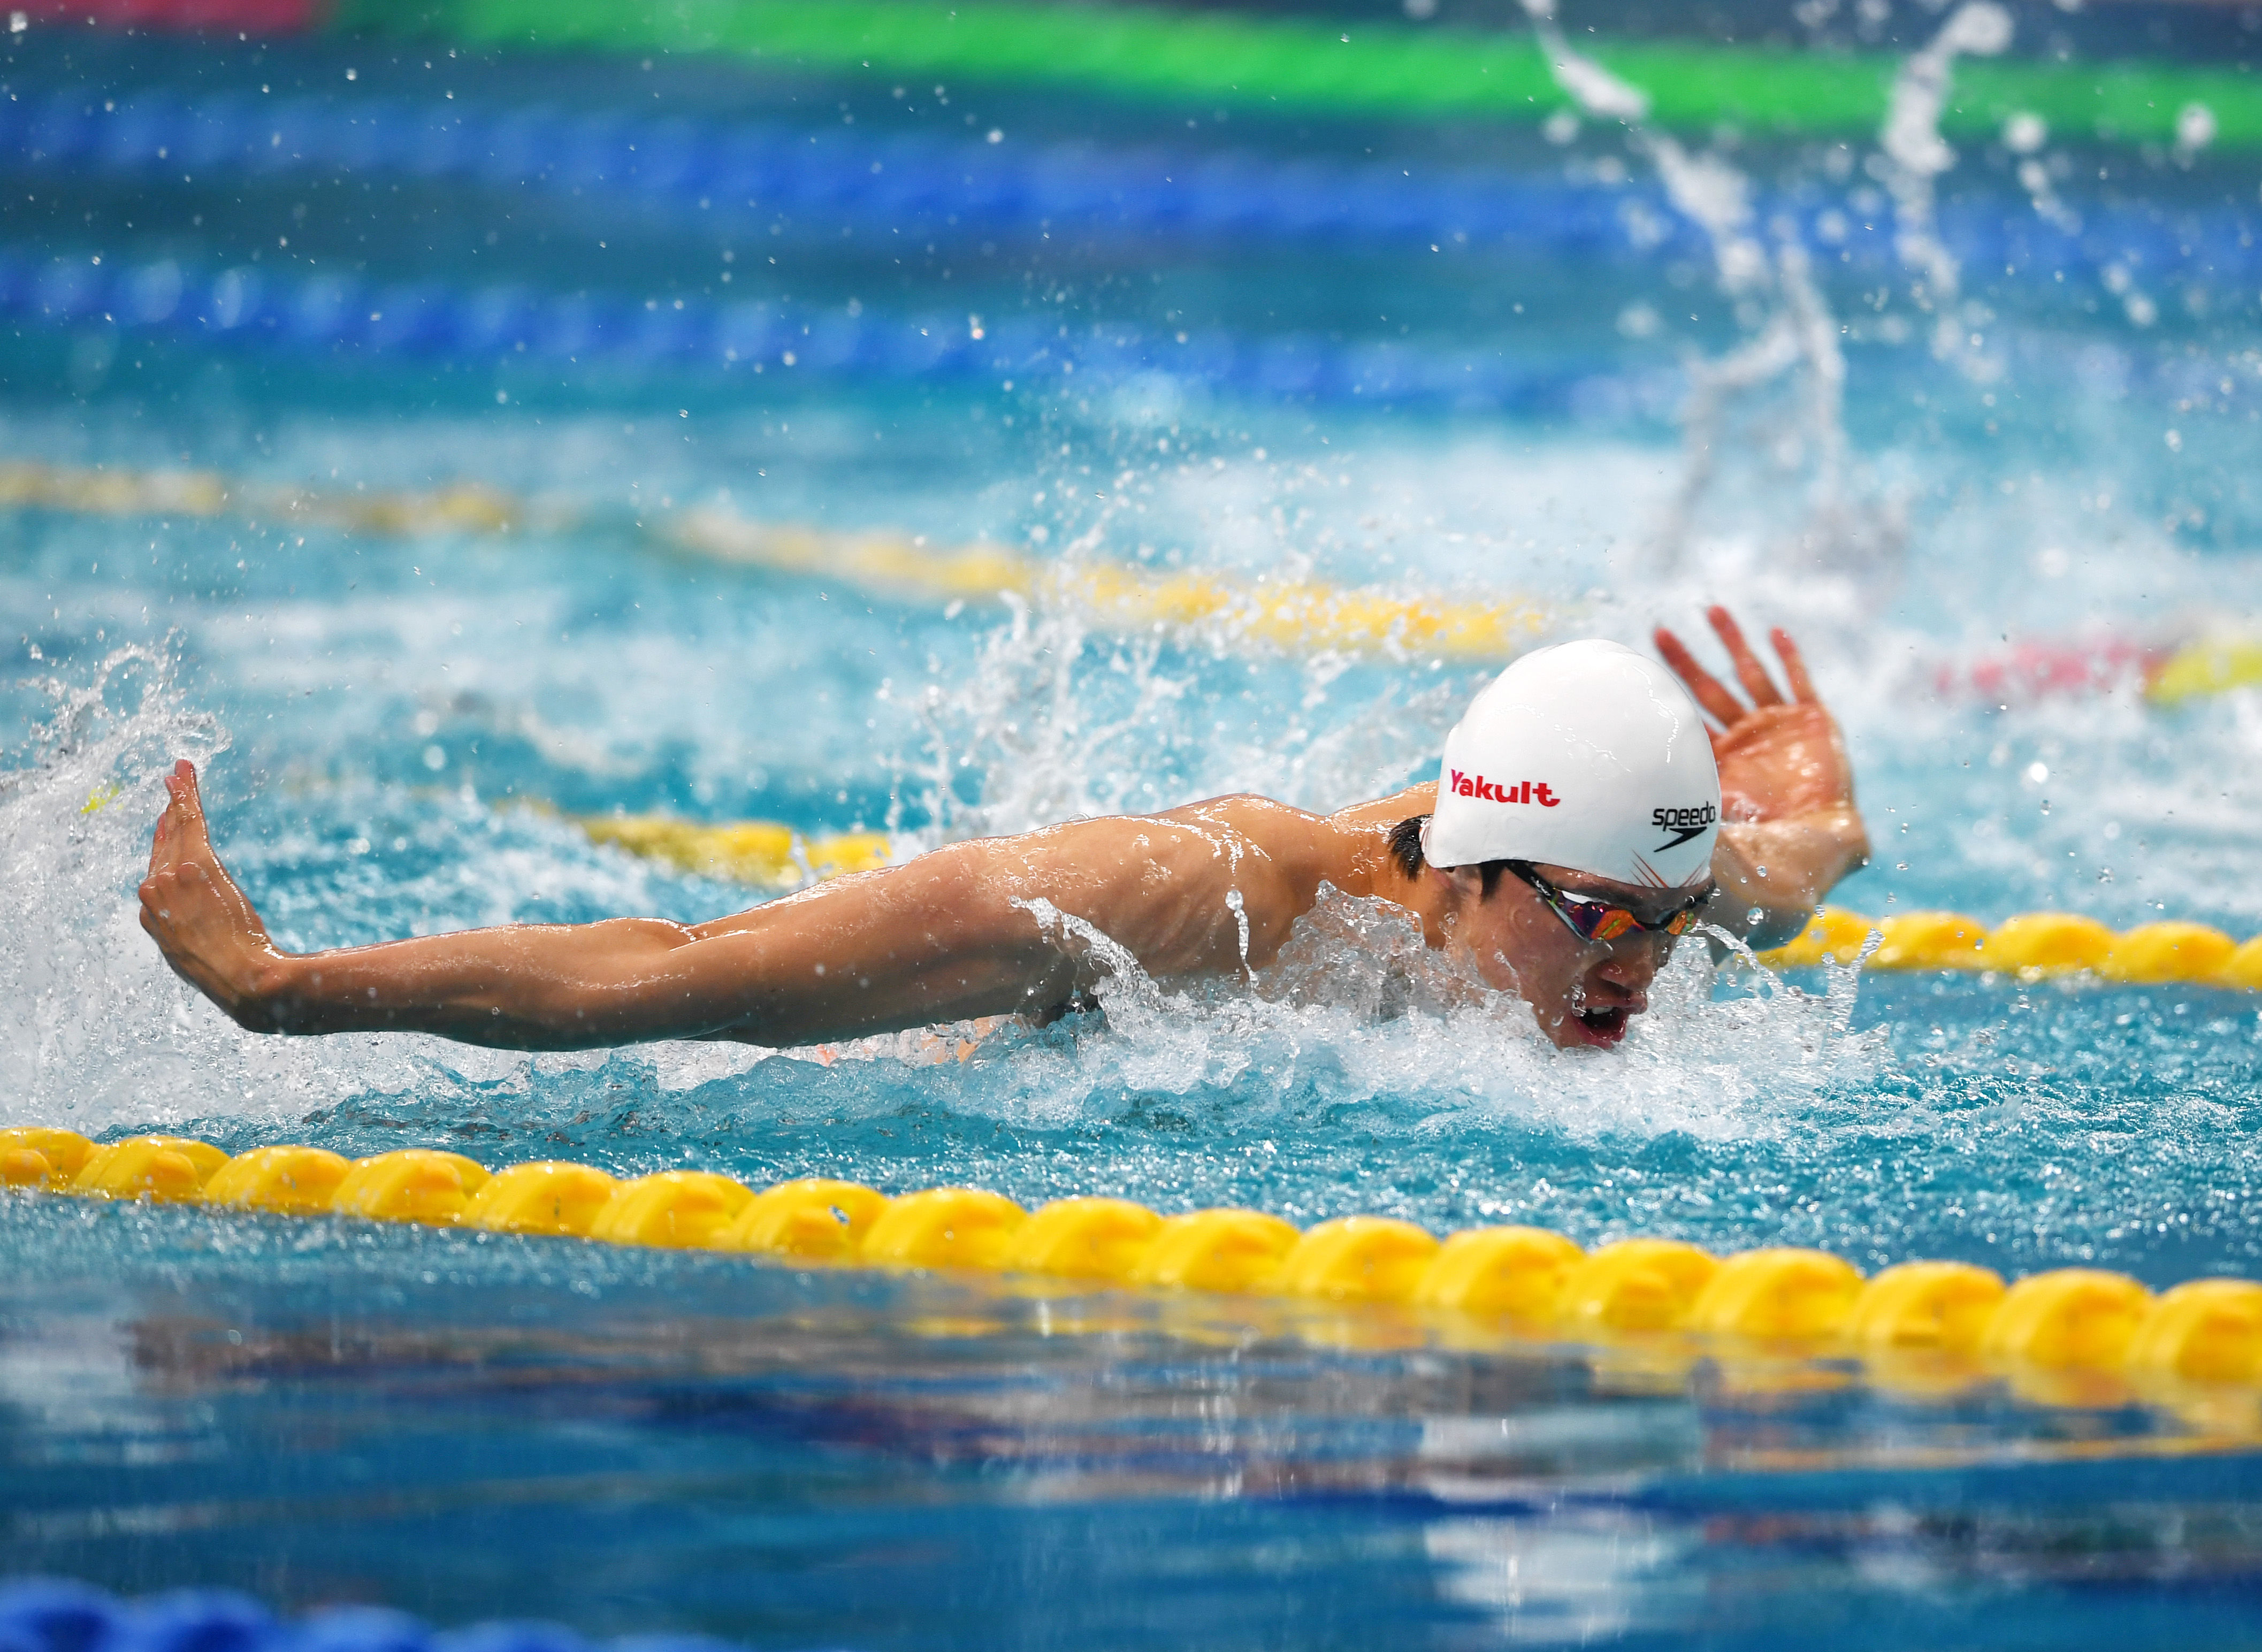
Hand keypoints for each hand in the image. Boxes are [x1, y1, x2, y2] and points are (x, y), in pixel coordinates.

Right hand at [140, 759, 286, 1025]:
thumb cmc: (224, 972)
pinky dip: (187, 797)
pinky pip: (192, 823)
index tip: (166, 822)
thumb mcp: (190, 953)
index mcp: (151, 913)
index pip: (156, 867)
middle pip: (164, 842)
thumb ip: (181, 929)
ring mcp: (173, 876)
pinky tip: (184, 777)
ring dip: (180, 796)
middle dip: (170, 811)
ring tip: (181, 772)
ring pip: (178, 827)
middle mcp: (154, 890)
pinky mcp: (198, 865)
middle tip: (174, 783)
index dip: (162, 841)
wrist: (238, 977)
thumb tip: (187, 921)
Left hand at [1652, 607, 1856, 824]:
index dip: (1666, 693)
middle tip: (1658, 633)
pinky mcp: (1812, 719)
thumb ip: (1684, 798)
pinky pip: (1799, 681)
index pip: (1688, 715)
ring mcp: (1778, 723)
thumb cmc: (1769, 833)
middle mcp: (1746, 733)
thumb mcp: (1717, 811)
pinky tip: (1774, 633)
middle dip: (1684, 661)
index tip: (1639, 671)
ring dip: (1732, 642)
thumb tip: (1631, 804)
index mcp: (1722, 754)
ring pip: (1750, 672)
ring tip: (1712, 611)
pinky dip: (1788, 657)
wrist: (1818, 839)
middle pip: (1708, 688)